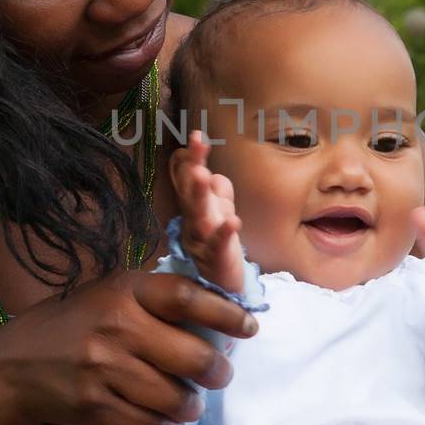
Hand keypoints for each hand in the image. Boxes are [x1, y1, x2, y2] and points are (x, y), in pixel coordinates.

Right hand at [0, 267, 258, 424]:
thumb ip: (154, 299)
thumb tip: (219, 313)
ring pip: (174, 397)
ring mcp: (103, 369)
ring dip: (192, 406)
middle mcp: (116, 326)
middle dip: (217, 372)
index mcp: (125, 291)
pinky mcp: (93, 406)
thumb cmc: (73, 324)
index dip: (226, 313)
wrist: (11, 368)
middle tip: (221, 376)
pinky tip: (168, 423)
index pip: (187, 297)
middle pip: (191, 356)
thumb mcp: (109, 294)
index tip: (249, 328)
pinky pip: (148, 424)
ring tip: (191, 404)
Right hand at [172, 130, 244, 293]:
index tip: (196, 135)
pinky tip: (233, 220)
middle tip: (196, 145)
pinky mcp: (217, 261)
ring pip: (199, 217)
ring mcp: (203, 242)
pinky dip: (225, 233)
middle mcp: (194, 222)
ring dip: (201, 196)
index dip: (192, 158)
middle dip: (193, 168)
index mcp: (195, 209)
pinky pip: (220, 246)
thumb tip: (215, 174)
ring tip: (205, 176)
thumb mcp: (219, 214)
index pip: (190, 179)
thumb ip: (217, 193)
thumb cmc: (218, 246)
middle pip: (190, 193)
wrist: (221, 288)